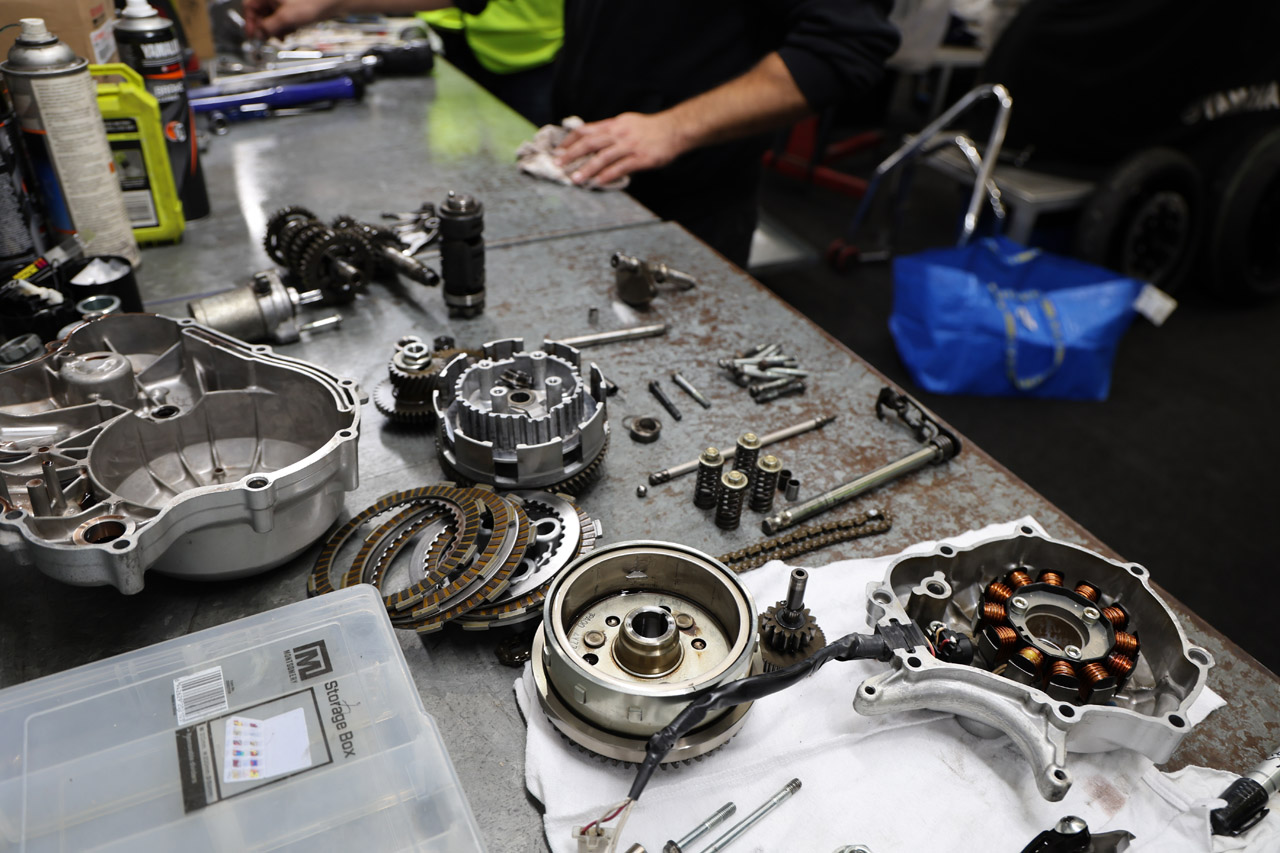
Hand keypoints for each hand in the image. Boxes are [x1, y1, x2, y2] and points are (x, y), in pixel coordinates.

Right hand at [243, 0, 342, 38]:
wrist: (334, 1)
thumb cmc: (312, 2)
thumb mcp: (286, 18)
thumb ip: (268, 27)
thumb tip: (258, 35)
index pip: (249, 7)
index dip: (250, 23)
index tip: (253, 36)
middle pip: (261, 12)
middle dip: (265, 27)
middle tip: (269, 38)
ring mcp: (283, 0)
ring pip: (272, 15)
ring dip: (276, 27)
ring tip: (283, 36)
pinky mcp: (293, 5)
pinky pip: (283, 15)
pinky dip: (285, 24)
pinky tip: (290, 30)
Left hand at [555, 112, 689, 186]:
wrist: (675, 129)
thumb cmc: (651, 129)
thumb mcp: (628, 123)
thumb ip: (611, 131)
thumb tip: (593, 141)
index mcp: (614, 124)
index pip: (586, 130)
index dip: (570, 140)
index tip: (559, 150)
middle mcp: (619, 133)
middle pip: (590, 143)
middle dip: (572, 154)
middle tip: (558, 164)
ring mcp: (630, 146)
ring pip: (603, 156)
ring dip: (587, 168)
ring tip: (575, 178)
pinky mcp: (641, 158)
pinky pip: (621, 167)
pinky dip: (608, 175)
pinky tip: (598, 182)